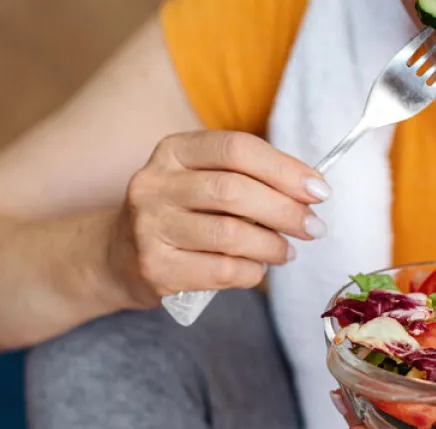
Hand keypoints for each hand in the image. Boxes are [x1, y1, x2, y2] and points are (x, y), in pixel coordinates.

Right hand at [108, 130, 331, 306]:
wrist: (116, 257)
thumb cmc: (178, 215)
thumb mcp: (201, 181)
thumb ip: (248, 179)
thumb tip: (311, 192)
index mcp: (173, 150)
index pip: (237, 149)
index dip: (285, 169)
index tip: (318, 190)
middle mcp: (155, 184)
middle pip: (235, 191)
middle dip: (286, 211)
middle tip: (314, 227)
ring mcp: (149, 227)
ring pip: (230, 234)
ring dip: (273, 246)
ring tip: (288, 251)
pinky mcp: (154, 268)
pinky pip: (221, 271)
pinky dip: (252, 272)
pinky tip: (259, 269)